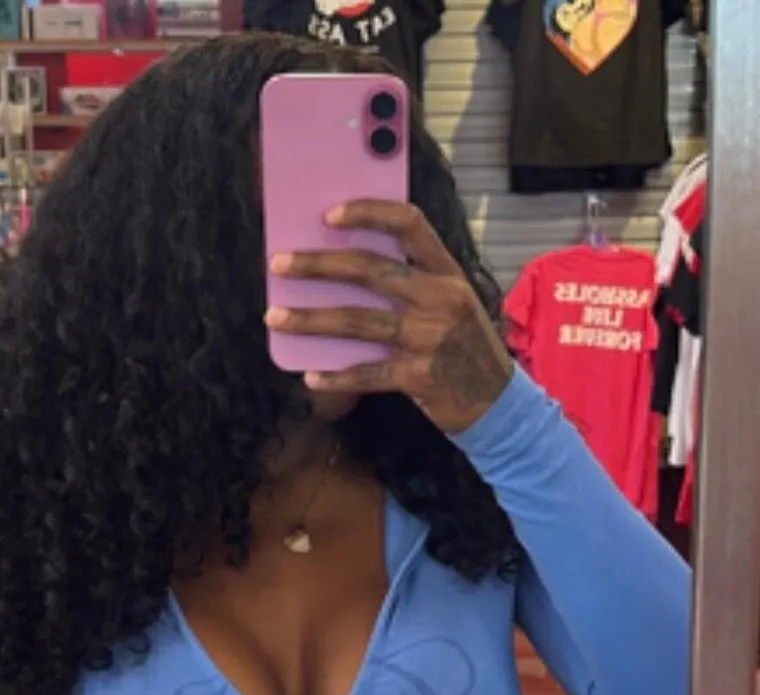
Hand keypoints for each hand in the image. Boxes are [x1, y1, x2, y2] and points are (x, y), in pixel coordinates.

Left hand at [266, 200, 511, 436]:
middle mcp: (439, 298)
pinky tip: (311, 376)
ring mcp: (429, 337)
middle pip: (369, 270)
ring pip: (358, 321)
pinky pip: (367, 373)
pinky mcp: (418, 376)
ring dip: (311, 319)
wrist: (497, 402)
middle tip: (279, 263)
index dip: (367, 213)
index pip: (408, 224)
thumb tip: (345, 271)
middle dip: (318, 265)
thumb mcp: (451, 303)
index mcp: (447, 272)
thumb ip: (412, 284)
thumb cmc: (464, 348)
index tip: (328, 214)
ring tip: (275, 317)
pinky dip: (336, 377)